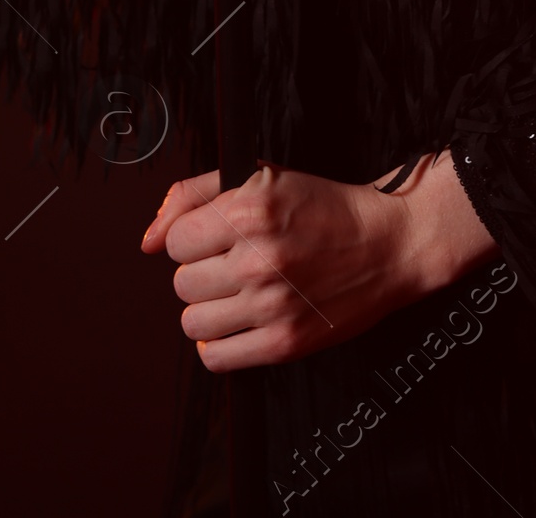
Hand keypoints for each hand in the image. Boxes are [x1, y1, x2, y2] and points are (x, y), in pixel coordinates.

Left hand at [140, 154, 496, 370]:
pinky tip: (242, 321)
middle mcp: (257, 258)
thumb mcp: (260, 177)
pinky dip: (221, 343)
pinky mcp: (285, 342)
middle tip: (235, 263)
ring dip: (210, 308)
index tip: (219, 237)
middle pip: (181, 283)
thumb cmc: (323, 207)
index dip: (194, 239)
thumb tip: (147, 240)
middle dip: (202, 273)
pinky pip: (216, 358)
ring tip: (240, 293)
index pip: (175, 242)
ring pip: (192, 322)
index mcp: (248, 210)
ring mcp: (271, 304)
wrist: (387, 244)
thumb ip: (193, 195)